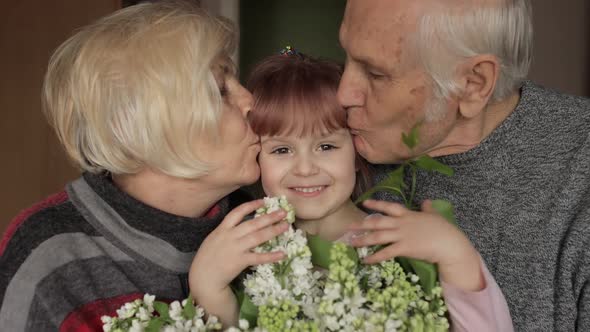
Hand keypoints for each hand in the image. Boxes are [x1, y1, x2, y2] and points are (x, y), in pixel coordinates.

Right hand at [189, 199, 289, 324]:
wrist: (202, 278)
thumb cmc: (207, 260)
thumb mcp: (213, 240)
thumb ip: (226, 232)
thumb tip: (241, 226)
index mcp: (222, 229)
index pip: (238, 212)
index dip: (251, 205)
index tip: (263, 201)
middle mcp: (230, 236)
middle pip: (253, 223)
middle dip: (269, 217)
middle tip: (283, 211)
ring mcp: (235, 248)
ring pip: (258, 237)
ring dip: (273, 231)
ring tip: (286, 226)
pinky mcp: (240, 262)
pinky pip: (258, 257)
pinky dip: (271, 256)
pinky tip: (282, 254)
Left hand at [349, 199, 483, 290]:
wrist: (449, 243)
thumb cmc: (444, 230)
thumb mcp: (435, 216)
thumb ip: (428, 209)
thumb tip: (427, 201)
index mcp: (408, 215)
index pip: (389, 207)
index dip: (376, 204)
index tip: (364, 202)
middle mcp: (401, 223)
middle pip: (378, 222)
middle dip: (362, 224)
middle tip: (349, 226)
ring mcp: (401, 235)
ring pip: (378, 237)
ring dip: (363, 240)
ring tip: (351, 243)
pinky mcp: (404, 248)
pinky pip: (385, 253)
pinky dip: (374, 257)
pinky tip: (365, 260)